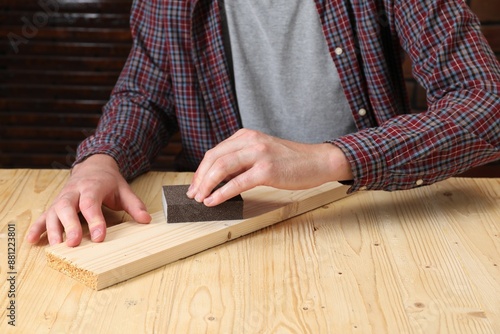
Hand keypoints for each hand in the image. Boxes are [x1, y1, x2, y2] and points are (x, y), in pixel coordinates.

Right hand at [26, 154, 151, 246]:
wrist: (93, 166)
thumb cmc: (108, 181)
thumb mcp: (124, 189)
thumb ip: (134, 205)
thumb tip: (146, 219)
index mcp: (92, 187)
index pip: (91, 204)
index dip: (95, 221)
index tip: (99, 237)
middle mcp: (74, 192)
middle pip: (67, 207)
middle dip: (70, 225)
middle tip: (74, 243)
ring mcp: (62, 198)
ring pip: (53, 212)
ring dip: (52, 230)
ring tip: (56, 247)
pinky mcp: (55, 205)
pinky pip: (44, 216)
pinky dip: (37, 228)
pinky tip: (32, 240)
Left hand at [187, 129, 352, 205]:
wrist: (318, 161)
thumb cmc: (291, 162)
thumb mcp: (261, 153)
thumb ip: (241, 161)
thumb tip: (218, 179)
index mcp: (246, 136)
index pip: (214, 152)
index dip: (201, 170)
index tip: (195, 185)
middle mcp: (250, 140)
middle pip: (214, 158)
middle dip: (199, 179)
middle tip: (193, 195)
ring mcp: (258, 154)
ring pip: (221, 168)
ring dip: (206, 185)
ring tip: (200, 199)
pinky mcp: (267, 169)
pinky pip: (237, 182)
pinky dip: (221, 193)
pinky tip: (214, 201)